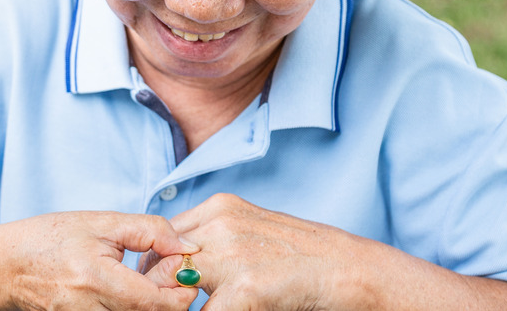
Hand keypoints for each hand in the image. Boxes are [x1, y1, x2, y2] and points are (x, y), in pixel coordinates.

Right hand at [0, 211, 199, 309]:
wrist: (2, 265)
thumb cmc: (50, 238)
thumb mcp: (102, 222)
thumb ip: (150, 231)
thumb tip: (188, 247)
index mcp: (96, 280)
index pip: (155, 303)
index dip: (182, 293)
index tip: (186, 273)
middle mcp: (88, 310)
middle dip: (170, 298)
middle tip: (169, 272)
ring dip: (150, 304)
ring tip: (145, 280)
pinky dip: (132, 308)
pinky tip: (128, 292)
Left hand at [140, 194, 363, 309]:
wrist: (349, 269)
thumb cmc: (304, 257)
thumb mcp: (254, 231)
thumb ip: (219, 238)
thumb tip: (182, 263)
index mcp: (221, 207)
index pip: (165, 234)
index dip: (158, 264)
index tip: (162, 287)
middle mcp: (221, 223)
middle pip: (161, 257)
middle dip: (159, 287)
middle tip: (165, 305)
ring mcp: (231, 254)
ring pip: (171, 284)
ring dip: (175, 303)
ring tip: (180, 310)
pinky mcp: (244, 288)